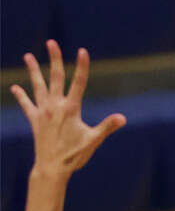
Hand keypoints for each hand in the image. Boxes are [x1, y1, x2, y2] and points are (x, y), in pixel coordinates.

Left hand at [11, 41, 124, 180]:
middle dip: (54, 59)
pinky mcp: (35, 120)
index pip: (78, 83)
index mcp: (70, 109)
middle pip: (55, 78)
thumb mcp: (94, 141)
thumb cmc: (74, 155)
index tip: (82, 51)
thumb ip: (107, 127)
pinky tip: (15, 88)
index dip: (82, 66)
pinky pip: (27, 105)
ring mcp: (43, 112)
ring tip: (28, 56)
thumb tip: (122, 118)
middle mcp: (54, 106)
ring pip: (37, 86)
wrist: (51, 168)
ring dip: (33, 70)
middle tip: (51, 43)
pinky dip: (21, 96)